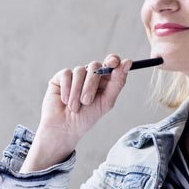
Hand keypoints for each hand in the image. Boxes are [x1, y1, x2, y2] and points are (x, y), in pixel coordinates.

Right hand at [22, 54, 129, 171]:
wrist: (64, 128)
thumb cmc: (86, 117)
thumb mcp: (106, 101)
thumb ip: (117, 82)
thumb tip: (127, 62)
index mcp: (103, 80)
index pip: (110, 63)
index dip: (113, 60)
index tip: (114, 62)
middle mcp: (90, 75)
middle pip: (95, 66)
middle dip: (91, 85)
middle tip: (86, 101)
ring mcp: (75, 75)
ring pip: (80, 71)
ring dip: (77, 91)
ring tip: (74, 107)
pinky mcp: (61, 77)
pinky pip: (66, 74)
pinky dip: (67, 90)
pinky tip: (65, 101)